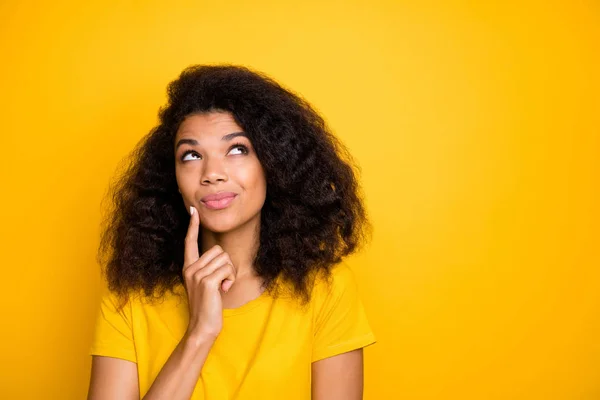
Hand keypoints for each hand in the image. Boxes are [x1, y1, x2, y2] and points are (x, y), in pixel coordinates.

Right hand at [182, 206, 236, 338]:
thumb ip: (209, 269)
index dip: (192, 225)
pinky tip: (223, 291)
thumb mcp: (205, 284)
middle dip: (226, 266)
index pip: (189, 242)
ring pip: (225, 259)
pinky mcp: (206, 281)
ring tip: (221, 287)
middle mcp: (190, 268)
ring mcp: (197, 274)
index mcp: (189, 267)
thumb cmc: (208, 306)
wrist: (202, 326)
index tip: (193, 210)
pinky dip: (230, 280)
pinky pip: (227, 269)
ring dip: (229, 274)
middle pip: (218, 250)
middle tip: (221, 282)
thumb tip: (221, 257)